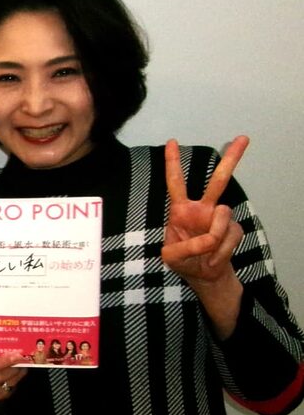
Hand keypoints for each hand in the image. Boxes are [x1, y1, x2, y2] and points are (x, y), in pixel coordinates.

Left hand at [161, 136, 246, 286]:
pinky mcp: (233, 229)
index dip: (173, 163)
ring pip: (224, 216)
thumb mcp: (171, 258)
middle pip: (218, 181)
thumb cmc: (184, 261)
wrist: (204, 276)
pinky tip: (214, 256)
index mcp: (181, 210)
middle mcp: (202, 209)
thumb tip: (209, 238)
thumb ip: (184, 248)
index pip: (175, 183)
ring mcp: (220, 218)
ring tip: (205, 252)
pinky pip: (230, 236)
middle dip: (231, 160)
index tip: (172, 142)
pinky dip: (221, 250)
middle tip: (243, 138)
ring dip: (214, 238)